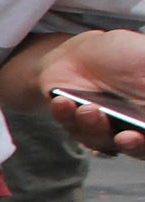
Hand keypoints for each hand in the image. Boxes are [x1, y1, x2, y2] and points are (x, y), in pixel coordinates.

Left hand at [37, 30, 144, 158]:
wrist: (84, 52)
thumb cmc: (127, 56)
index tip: (144, 134)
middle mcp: (134, 130)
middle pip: (139, 149)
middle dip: (135, 146)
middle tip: (125, 137)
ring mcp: (104, 130)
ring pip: (101, 141)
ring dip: (94, 126)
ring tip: (88, 108)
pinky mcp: (75, 126)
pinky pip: (71, 128)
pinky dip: (67, 116)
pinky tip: (64, 101)